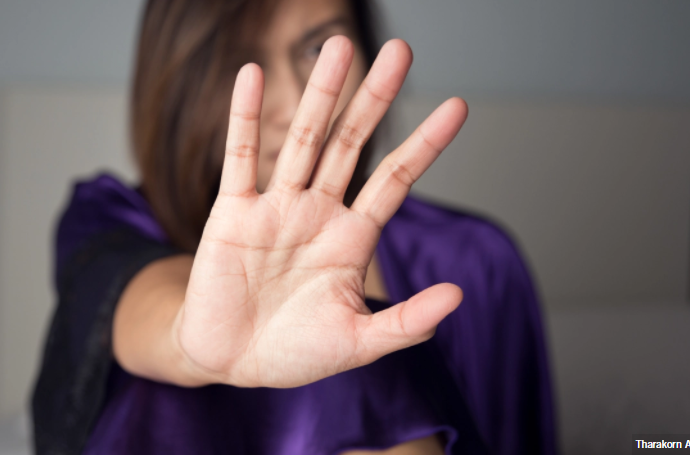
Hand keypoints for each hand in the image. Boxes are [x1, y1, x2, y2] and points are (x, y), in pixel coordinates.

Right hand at [176, 36, 467, 387]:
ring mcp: (276, 208)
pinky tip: (252, 75)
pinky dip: (243, 117)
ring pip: (302, 140)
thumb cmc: (295, 353)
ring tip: (340, 47)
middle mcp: (318, 212)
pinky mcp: (232, 213)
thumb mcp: (358, 344)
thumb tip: (458, 297)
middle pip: (352, 143)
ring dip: (321, 95)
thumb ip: (406, 323)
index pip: (396, 179)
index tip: (457, 106)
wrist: (231, 362)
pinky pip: (240, 158)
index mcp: (352, 239)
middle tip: (400, 49)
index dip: (425, 144)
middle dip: (375, 98)